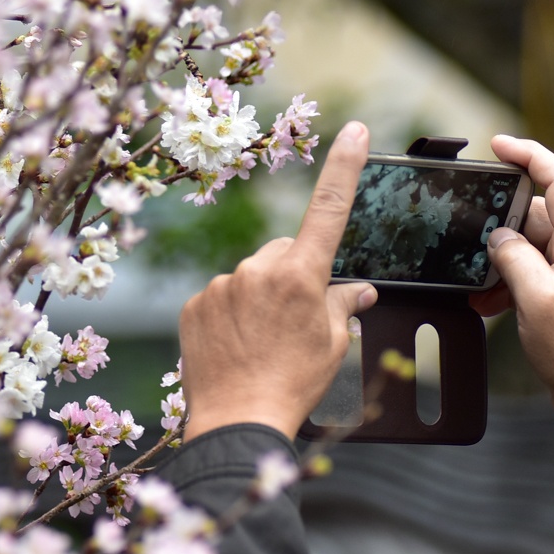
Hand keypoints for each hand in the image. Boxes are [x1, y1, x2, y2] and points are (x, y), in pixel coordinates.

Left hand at [179, 123, 378, 441]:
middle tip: (296, 321)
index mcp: (300, 276)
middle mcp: (257, 269)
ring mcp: (220, 285)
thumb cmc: (293, 386)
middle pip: (285, 251)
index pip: (329, 209)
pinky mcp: (194, 304)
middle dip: (294, 273)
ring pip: (251, 274)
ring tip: (263, 341)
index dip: (344, 166)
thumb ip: (344, 306)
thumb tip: (358, 290)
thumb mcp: (333, 346)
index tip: (355, 130)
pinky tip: (236, 346)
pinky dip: (231, 312)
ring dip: (260, 295)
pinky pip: (221, 295)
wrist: (236, 423)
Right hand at [472, 135, 553, 457]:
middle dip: (501, 224)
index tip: (498, 145)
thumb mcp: (537, 301)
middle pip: (538, 214)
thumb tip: (499, 238)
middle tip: (470, 236)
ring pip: (531, 247)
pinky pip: (534, 274)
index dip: (530, 155)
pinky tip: (489, 304)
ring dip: (501, 261)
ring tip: (478, 285)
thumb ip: (515, 258)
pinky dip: (509, 283)